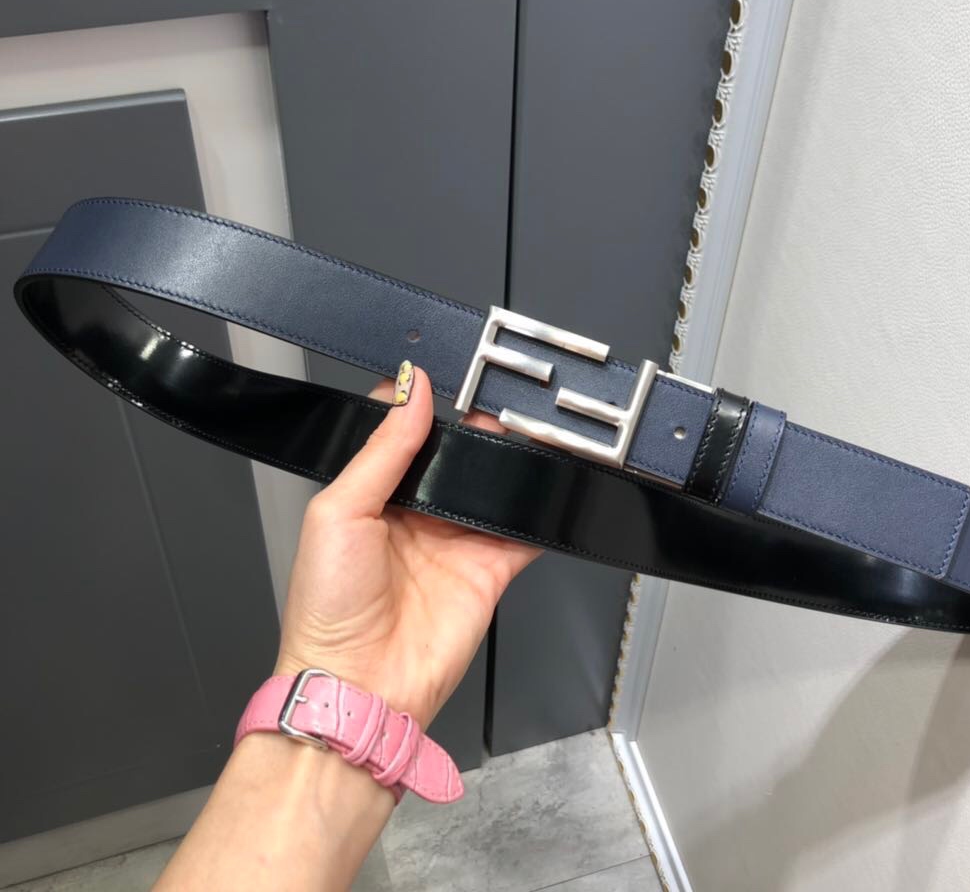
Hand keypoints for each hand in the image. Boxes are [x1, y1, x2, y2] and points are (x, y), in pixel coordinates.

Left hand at [274, 362, 540, 728]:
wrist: (360, 687)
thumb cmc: (328, 608)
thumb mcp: (339, 511)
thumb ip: (381, 449)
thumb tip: (410, 391)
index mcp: (374, 494)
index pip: (405, 434)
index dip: (424, 405)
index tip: (447, 377)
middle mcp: (417, 514)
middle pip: (456, 456)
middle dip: (477, 429)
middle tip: (496, 401)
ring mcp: (455, 541)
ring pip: (493, 487)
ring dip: (509, 462)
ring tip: (527, 430)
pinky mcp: (489, 570)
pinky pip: (523, 532)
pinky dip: (539, 510)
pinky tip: (547, 484)